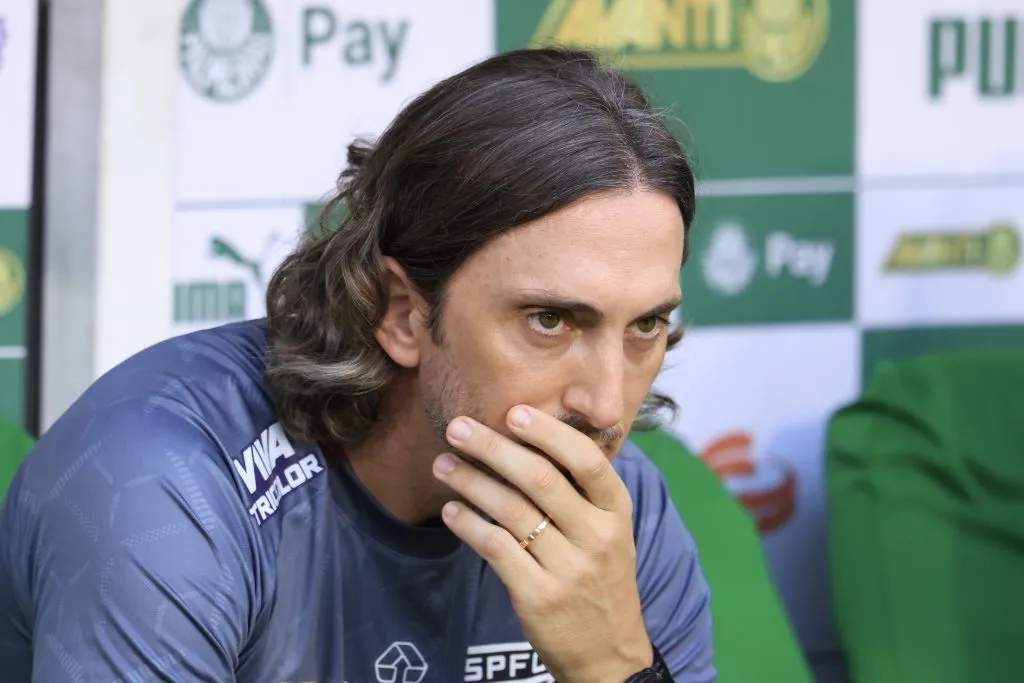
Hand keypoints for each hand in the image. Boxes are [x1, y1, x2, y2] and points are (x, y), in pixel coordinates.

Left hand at [433, 405, 652, 682]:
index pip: (588, 460)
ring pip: (511, 510)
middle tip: (457, 427)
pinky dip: (469, 525)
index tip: (513, 412)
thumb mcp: (610, 532)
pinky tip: (451, 511)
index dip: (549, 433)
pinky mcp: (539, 596)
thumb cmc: (601, 579)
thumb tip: (532, 437)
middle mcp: (597, 536)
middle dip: (493, 447)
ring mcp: (569, 569)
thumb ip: (582, 492)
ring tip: (443, 465)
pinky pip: (496, 548)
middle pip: (540, 479)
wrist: (610, 655)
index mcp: (617, 512)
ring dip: (470, 481)